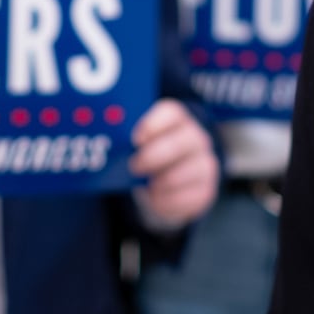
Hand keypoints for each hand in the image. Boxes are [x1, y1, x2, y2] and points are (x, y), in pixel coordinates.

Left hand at [128, 98, 217, 227]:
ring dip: (158, 182)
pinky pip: (184, 198)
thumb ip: (129, 140)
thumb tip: (107, 145)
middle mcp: (196, 139)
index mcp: (178, 120)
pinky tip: (156, 197)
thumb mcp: (141, 144)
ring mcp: (204, 164)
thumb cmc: (150, 158)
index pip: (172, 113)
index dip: (153, 124)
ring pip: (182, 173)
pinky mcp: (205, 190)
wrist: (171, 185)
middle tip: (134, 166)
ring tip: (147, 185)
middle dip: (153, 156)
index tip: (135, 139)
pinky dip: (165, 201)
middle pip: (180, 141)